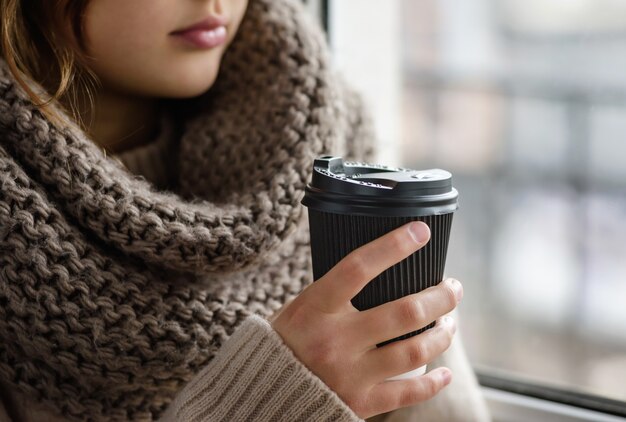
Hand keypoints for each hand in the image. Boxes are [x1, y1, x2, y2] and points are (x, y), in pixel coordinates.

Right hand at [270, 221, 462, 418]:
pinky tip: (445, 372)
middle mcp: (334, 340)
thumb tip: (378, 266)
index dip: (393, 246)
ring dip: (442, 334)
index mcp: (315, 309)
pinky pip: (408, 392)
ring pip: (414, 351)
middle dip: (440, 297)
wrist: (262, 394)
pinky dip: (433, 382)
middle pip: (404, 312)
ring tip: (449, 323)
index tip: (420, 232)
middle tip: (453, 287)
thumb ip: (334, 292)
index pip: (358, 268)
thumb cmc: (285, 342)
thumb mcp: (300, 308)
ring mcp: (349, 374)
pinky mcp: (359, 403)